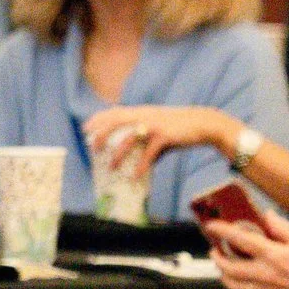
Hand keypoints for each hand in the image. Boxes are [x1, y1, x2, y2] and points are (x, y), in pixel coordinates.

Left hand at [85, 105, 233, 174]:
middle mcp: (144, 116)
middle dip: (101, 133)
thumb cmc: (179, 128)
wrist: (203, 123)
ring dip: (118, 154)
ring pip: (129, 139)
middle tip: (92, 148)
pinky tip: (136, 176)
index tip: (86, 128)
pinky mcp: (164, 136)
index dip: (98, 118)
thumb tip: (135, 163)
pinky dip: (141, 166)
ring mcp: (153, 125)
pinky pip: (148, 154)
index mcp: (141, 112)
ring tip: (112, 168)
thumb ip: (145, 141)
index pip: (114, 111)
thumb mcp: (159, 129)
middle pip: (115, 121)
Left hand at [208, 203, 288, 288]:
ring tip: (221, 266)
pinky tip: (234, 284)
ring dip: (222, 275)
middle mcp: (265, 274)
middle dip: (217, 258)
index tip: (211, 225)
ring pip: (234, 286)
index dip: (222, 231)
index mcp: (272, 255)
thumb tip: (266, 215)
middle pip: (230, 267)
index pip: (240, 240)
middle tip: (215, 249)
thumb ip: (281, 227)